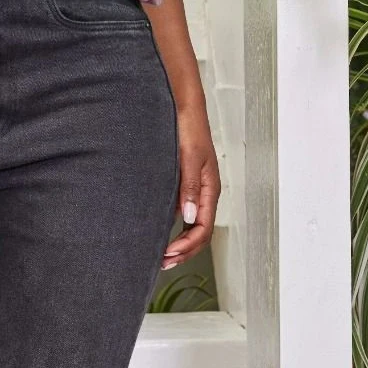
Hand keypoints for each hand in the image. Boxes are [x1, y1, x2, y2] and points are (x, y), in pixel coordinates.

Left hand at [161, 110, 219, 268]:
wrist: (183, 104)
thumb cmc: (188, 126)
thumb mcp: (190, 156)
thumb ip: (189, 185)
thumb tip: (190, 216)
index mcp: (210, 188)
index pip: (204, 228)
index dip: (188, 246)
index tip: (169, 255)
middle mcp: (203, 191)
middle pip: (199, 231)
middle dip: (183, 250)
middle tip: (163, 263)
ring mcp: (193, 186)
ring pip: (191, 222)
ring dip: (178, 240)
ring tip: (160, 253)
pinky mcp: (183, 179)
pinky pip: (181, 209)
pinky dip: (172, 223)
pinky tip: (158, 226)